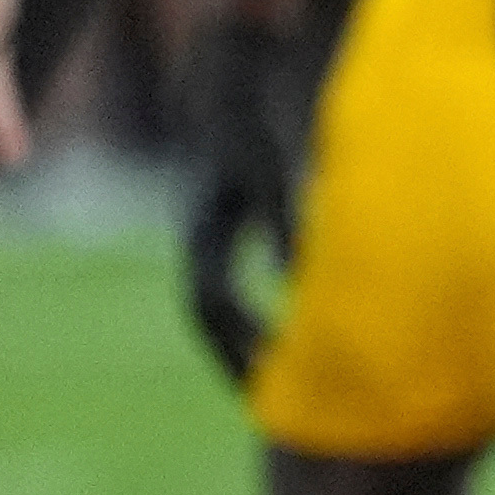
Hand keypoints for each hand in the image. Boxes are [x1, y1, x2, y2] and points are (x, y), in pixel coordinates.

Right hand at [179, 17, 309, 387]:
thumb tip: (298, 278)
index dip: (239, 346)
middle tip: (270, 404)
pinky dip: (248, 316)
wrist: (218, 90)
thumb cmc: (247, 129)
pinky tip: (281, 334)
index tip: (270, 379)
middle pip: (209, 319)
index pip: (212, 309)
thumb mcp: (267, 175)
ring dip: (239, 343)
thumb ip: (281, 224)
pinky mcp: (218, 232)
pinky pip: (227, 288)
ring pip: (214, 308)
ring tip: (275, 383)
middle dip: (236, 359)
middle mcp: (197, 244)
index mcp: (202, 236)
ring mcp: (203, 239)